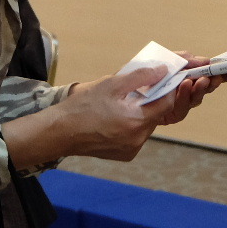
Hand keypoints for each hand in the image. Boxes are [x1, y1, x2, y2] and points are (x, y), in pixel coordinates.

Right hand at [4, 67, 175, 166]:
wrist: (59, 132)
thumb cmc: (82, 107)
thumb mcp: (111, 84)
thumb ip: (140, 77)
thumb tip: (163, 71)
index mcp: (136, 121)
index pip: (167, 103)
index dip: (167, 89)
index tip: (162, 79)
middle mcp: (138, 139)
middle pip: (156, 115)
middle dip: (150, 101)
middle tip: (135, 91)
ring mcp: (131, 150)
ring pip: (146, 126)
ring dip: (140, 114)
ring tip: (121, 105)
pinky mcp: (125, 155)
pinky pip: (136, 137)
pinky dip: (131, 126)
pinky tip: (116, 119)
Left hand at [152, 53, 226, 127]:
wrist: (128, 88)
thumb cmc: (149, 72)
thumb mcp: (167, 59)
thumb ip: (185, 58)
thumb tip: (205, 61)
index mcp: (191, 76)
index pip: (212, 75)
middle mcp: (189, 90)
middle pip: (208, 88)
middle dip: (215, 82)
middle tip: (218, 76)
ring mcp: (182, 103)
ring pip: (196, 98)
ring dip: (200, 88)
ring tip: (203, 80)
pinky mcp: (173, 114)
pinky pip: (182, 106)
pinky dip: (184, 95)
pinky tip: (185, 85)